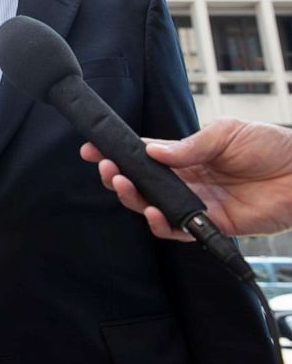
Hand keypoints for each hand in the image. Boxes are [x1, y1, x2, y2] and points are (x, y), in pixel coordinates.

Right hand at [80, 118, 291, 239]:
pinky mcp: (211, 225)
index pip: (144, 154)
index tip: (93, 149)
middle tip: (107, 170)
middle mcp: (187, 179)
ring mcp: (196, 202)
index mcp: (186, 154)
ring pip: (152, 206)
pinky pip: (179, 230)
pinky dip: (161, 224)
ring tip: (123, 186)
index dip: (117, 153)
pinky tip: (151, 212)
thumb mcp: (226, 133)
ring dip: (133, 198)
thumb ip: (189, 145)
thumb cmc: (271, 146)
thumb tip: (153, 151)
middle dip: (118, 176)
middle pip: (141, 182)